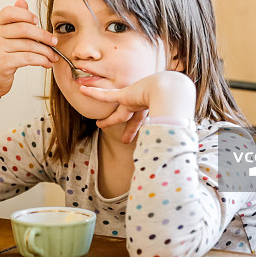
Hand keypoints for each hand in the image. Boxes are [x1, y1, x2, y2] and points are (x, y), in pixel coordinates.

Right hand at [0, 0, 58, 99]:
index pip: (9, 12)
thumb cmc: (1, 57)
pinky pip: (28, 58)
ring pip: (29, 45)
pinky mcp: (2, 63)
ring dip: (46, 51)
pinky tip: (46, 63)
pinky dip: (41, 60)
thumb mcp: (5, 37)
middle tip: (54, 41)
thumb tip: (22, 2)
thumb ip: (15, 20)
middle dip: (43, 35)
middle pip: (24, 29)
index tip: (37, 21)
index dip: (25, 14)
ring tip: (53, 56)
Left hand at [79, 71, 195, 142]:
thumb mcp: (168, 129)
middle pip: (133, 120)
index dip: (140, 133)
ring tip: (98, 123)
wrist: (171, 92)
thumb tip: (164, 166)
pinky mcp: (124, 94)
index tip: (138, 141)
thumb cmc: (172, 109)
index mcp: (153, 111)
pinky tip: (82, 90)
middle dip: (129, 130)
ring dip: (107, 118)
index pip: (145, 124)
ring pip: (118, 112)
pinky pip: (106, 95)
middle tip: (125, 141)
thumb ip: (163, 145)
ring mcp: (133, 99)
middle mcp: (143, 105)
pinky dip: (94, 93)